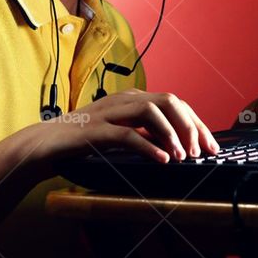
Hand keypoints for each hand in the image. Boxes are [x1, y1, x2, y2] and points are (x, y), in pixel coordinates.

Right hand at [28, 89, 220, 172]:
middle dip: (190, 125)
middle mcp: (124, 99)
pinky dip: (149, 146)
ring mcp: (110, 112)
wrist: (46, 144)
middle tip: (200, 151)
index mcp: (133, 98)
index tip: (211, 145)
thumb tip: (178, 144)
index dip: (196, 123)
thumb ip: (146, 133)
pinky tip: (162, 159)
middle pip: (169, 102)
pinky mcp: (96, 130)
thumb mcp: (122, 133)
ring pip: (151, 112)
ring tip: (184, 155)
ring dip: (172, 133)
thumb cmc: (85, 140)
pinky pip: (128, 134)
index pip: (175, 103)